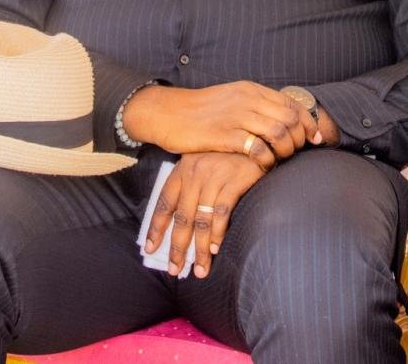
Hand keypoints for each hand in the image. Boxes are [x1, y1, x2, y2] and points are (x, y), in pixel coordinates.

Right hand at [122, 82, 316, 168]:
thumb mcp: (231, 100)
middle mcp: (247, 100)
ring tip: (281, 160)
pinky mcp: (224, 135)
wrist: (168, 113)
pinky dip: (267, 159)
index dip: (308, 122)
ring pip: (279, 133)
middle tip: (297, 153)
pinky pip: (258, 148)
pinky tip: (264, 166)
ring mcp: (236, 116)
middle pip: (290, 119)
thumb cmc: (200, 111)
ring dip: (286, 150)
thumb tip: (281, 121)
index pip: (292, 104)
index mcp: (251, 90)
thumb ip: (255, 107)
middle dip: (300, 139)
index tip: (315, 138)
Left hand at [144, 152, 265, 278]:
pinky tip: (216, 248)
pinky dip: (218, 233)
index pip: (164, 203)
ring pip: (201, 220)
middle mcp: (195, 173)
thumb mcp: (204, 163)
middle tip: (176, 269)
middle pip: (182, 217)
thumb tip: (181, 221)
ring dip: (199, 249)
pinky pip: (221, 213)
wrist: (256, 137)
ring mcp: (214, 176)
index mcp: (183, 169)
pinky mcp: (234, 180)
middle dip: (178, 247)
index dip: (156, 228)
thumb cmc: (230, 154)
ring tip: (200, 269)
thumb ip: (192, 186)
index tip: (150, 249)